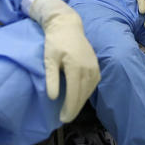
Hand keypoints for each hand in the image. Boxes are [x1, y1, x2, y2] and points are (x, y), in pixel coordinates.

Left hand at [27, 0, 100, 122]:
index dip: (69, 108)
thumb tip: (52, 98)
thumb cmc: (55, 41)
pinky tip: (79, 97)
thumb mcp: (49, 59)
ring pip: (89, 91)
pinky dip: (86, 93)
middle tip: (65, 119)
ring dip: (81, 102)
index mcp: (76, 67)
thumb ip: (51, 78)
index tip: (62, 118)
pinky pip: (93, 84)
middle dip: (74, 108)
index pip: (74, 94)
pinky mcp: (96, 66)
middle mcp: (88, 68)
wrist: (67, 25)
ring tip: (71, 110)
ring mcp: (94, 67)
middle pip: (83, 95)